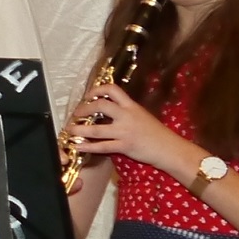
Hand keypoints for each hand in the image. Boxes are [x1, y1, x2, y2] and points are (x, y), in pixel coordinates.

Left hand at [65, 83, 195, 180]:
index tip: (88, 95)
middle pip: (101, 106)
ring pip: (97, 130)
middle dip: (84, 109)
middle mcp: (127, 116)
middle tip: (76, 114)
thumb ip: (125, 111)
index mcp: (131, 106)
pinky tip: (78, 146)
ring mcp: (125, 132)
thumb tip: (105, 108)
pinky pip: (102, 147)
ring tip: (69, 130)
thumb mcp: (141, 115)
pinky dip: (88, 147)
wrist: (169, 148)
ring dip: (79, 130)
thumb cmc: (156, 132)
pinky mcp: (124, 146)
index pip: (113, 89)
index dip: (97, 90)